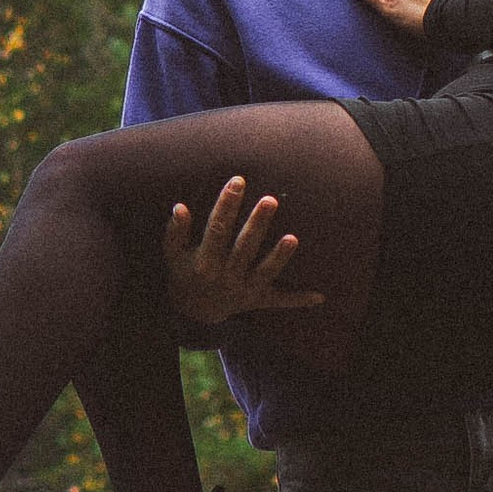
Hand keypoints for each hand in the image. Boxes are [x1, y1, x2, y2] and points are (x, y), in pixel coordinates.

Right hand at [162, 177, 323, 322]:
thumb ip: (175, 231)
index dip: (227, 205)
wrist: (194, 311)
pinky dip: (298, 300)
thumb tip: (179, 206)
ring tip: (292, 237)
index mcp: (204, 262)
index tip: (239, 180)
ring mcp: (244, 290)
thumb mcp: (173, 254)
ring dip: (279, 257)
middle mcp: (226, 277)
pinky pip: (280, 301)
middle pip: (244, 248)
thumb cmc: (185, 271)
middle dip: (257, 224)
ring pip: (264, 272)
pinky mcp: (258, 300)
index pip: (217, 229)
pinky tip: (319, 297)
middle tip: (270, 199)